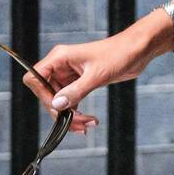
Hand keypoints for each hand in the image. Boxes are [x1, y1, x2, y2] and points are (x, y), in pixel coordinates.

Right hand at [22, 33, 143, 134]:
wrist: (138, 49)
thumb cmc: (119, 54)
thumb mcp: (97, 75)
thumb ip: (76, 91)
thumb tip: (57, 105)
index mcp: (60, 57)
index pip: (35, 78)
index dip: (42, 96)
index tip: (58, 108)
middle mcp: (61, 65)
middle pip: (46, 93)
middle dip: (60, 111)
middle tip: (79, 124)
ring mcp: (70, 74)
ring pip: (58, 100)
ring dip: (69, 116)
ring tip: (87, 124)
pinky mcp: (80, 81)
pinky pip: (70, 100)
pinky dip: (76, 113)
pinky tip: (88, 121)